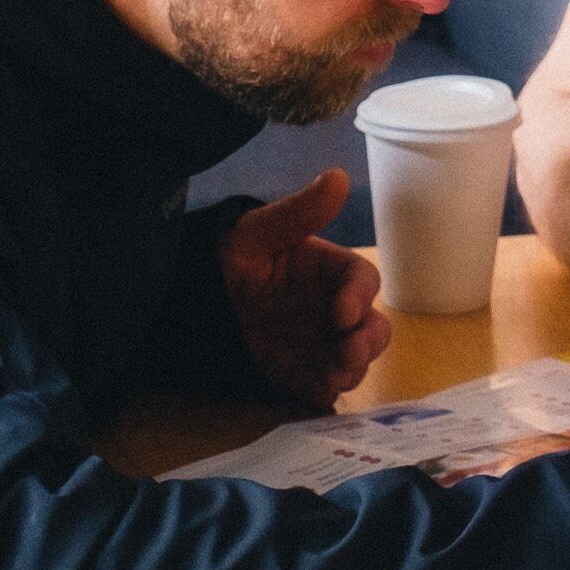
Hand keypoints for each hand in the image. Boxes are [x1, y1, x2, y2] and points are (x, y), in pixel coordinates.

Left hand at [219, 172, 389, 409]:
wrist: (196, 295)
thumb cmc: (234, 254)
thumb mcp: (260, 230)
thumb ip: (300, 211)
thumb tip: (338, 176)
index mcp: (334, 272)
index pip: (363, 281)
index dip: (359, 297)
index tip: (342, 313)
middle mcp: (336, 309)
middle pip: (372, 327)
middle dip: (367, 343)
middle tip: (348, 353)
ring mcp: (321, 342)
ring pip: (354, 359)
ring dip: (352, 369)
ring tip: (334, 376)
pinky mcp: (301, 371)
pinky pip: (323, 386)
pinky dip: (325, 392)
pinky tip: (318, 394)